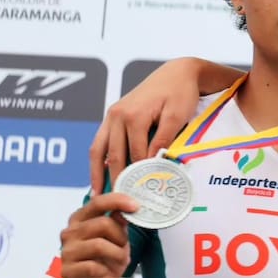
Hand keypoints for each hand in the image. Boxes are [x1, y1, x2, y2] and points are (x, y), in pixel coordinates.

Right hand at [59, 193, 136, 277]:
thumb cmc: (106, 261)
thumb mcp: (118, 238)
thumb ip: (120, 222)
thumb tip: (126, 208)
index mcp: (81, 220)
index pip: (97, 202)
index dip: (118, 201)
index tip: (136, 206)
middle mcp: (70, 233)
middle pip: (102, 223)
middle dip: (120, 236)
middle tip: (124, 246)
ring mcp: (66, 252)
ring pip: (99, 245)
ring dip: (117, 253)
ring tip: (119, 260)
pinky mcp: (67, 271)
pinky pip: (92, 266)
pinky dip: (105, 270)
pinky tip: (104, 272)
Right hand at [89, 59, 201, 192]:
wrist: (177, 72)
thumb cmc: (180, 92)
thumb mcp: (176, 116)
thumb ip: (163, 140)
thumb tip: (153, 164)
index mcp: (133, 116)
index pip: (135, 155)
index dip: (138, 178)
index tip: (140, 198)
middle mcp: (117, 116)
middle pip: (114, 156)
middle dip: (115, 181)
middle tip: (118, 205)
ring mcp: (112, 115)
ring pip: (99, 150)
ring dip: (97, 173)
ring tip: (97, 196)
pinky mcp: (113, 115)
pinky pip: (100, 141)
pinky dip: (98, 159)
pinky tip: (99, 174)